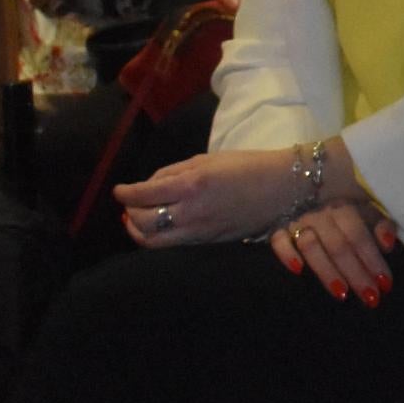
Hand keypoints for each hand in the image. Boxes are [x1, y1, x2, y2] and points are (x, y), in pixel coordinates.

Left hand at [115, 147, 313, 247]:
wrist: (284, 187)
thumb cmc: (249, 165)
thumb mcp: (209, 159)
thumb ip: (175, 171)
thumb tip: (150, 185)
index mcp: (192, 185)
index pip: (143, 195)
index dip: (125, 193)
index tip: (119, 191)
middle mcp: (192, 211)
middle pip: (143, 222)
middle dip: (129, 213)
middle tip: (128, 205)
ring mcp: (200, 230)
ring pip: (154, 241)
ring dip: (138, 231)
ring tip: (136, 222)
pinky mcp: (209, 241)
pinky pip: (174, 244)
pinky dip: (159, 237)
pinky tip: (161, 227)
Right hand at [270, 199, 398, 304]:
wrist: (306, 196)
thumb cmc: (345, 214)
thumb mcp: (368, 213)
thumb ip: (382, 226)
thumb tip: (388, 243)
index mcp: (345, 208)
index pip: (360, 236)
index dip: (373, 260)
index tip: (385, 284)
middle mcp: (321, 214)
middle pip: (339, 246)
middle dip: (356, 274)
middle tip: (370, 298)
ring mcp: (298, 221)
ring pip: (310, 246)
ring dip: (327, 271)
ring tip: (342, 294)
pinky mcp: (277, 229)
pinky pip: (279, 241)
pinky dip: (287, 254)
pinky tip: (298, 270)